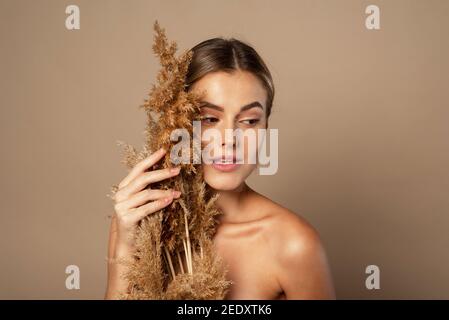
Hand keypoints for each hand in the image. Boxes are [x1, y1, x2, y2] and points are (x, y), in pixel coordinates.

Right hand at [105, 147, 180, 298]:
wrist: (128, 242)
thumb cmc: (139, 218)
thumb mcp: (142, 200)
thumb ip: (148, 187)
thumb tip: (167, 172)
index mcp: (124, 186)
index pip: (138, 169)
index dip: (151, 159)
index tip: (164, 151)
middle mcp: (121, 194)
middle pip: (143, 179)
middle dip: (162, 173)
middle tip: (177, 170)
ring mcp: (122, 206)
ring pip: (146, 194)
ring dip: (164, 192)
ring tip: (178, 192)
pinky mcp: (126, 218)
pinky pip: (146, 208)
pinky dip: (159, 203)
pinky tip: (170, 200)